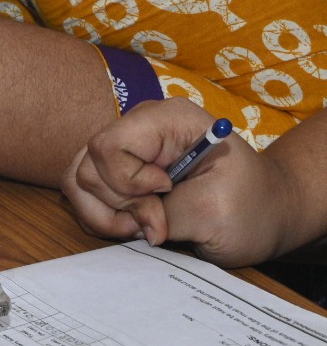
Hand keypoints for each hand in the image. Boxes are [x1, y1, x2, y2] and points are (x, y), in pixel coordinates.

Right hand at [65, 98, 291, 266]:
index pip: (109, 144)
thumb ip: (168, 214)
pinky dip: (102, 215)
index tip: (166, 192)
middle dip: (117, 203)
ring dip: (104, 212)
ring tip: (142, 226)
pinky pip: (85, 190)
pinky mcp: (117, 168)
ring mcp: (125, 146)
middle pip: (89, 162)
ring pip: (79, 177)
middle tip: (157, 222)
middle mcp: (139, 125)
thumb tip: (139, 226)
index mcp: (167, 119)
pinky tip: (134, 223)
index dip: (128, 180)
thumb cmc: (253, 205)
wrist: (266, 210)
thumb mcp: (218, 212)